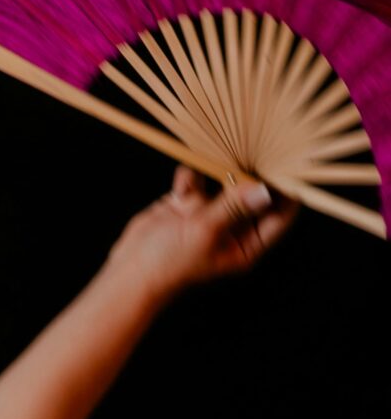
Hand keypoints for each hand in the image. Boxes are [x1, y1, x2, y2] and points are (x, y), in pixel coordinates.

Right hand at [106, 162, 297, 303]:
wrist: (130, 271)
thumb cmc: (170, 263)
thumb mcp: (206, 231)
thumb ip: (234, 205)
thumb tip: (264, 188)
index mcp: (246, 245)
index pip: (279, 215)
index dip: (287, 191)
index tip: (289, 165)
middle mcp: (233, 228)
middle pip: (255, 194)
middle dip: (255, 172)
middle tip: (259, 147)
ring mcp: (211, 215)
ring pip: (226, 182)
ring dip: (221, 169)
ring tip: (221, 156)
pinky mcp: (189, 205)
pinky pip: (198, 180)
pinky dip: (190, 177)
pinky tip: (183, 184)